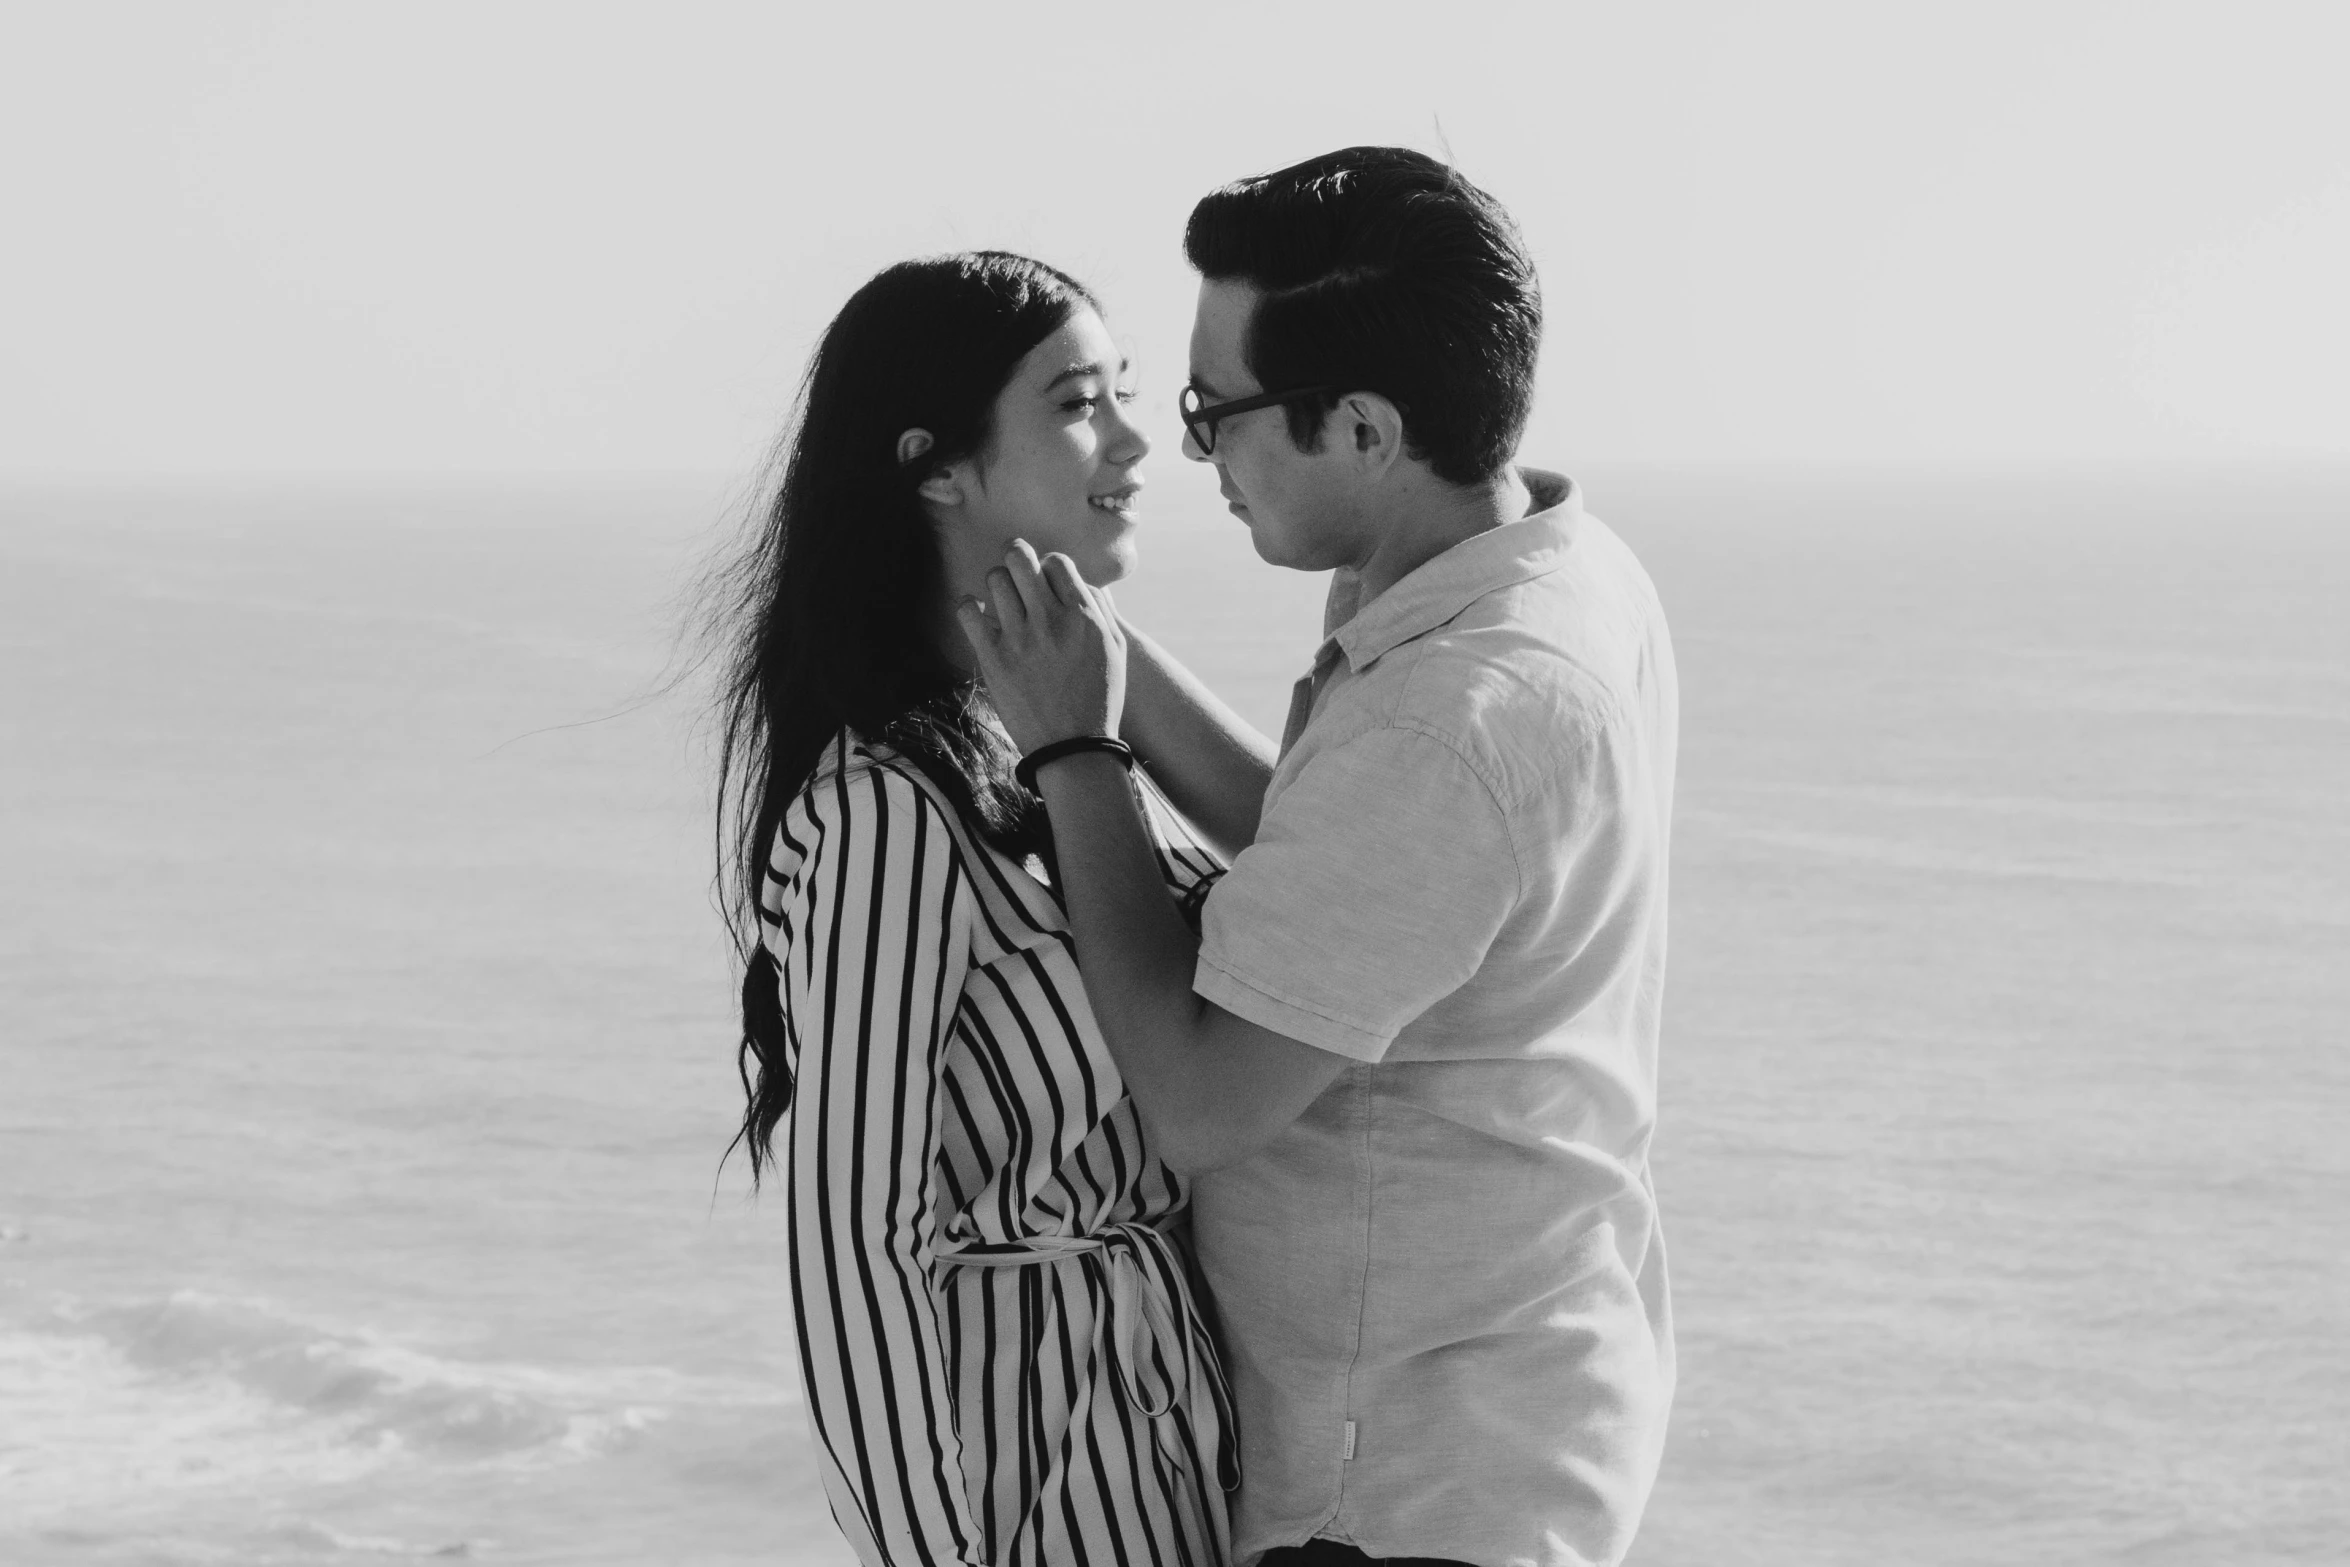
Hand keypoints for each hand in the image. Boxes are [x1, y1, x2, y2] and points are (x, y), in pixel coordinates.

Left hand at [956, 541, 1127, 754]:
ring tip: (1002, 600)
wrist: (1073, 746)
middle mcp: (1050, 621)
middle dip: (1016, 558)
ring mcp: (1019, 639)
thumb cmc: (1099, 697)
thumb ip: (1100, 607)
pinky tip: (979, 614)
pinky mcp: (993, 659)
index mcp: (1083, 616)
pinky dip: (969, 606)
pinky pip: (967, 611)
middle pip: (1021, 559)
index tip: (1045, 581)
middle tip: (1015, 569)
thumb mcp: (1115, 647)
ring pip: (995, 580)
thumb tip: (1078, 579)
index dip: (1048, 566)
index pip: (1056, 561)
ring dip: (998, 585)